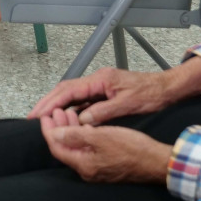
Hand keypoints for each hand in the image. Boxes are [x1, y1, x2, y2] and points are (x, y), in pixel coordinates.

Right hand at [29, 67, 174, 124]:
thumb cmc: (151, 94)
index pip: (69, 90)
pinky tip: (65, 119)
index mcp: (100, 80)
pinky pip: (82, 100)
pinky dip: (70, 109)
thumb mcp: (128, 104)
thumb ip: (103, 112)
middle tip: (33, 116)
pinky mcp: (104, 93)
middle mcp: (97, 80)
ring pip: (72, 95)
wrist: (167, 88)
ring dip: (57, 106)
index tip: (39, 114)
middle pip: (65, 90)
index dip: (52, 102)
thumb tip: (81, 120)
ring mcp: (100, 86)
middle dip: (48, 103)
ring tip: (43, 119)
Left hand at [40, 109, 170, 183]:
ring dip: (70, 129)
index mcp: (83, 164)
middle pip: (65, 147)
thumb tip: (54, 134)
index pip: (57, 147)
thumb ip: (75, 135)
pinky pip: (86, 148)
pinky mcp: (105, 163)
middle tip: (56, 111)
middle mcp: (87, 170)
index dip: (49, 131)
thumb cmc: (130, 147)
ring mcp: (96, 168)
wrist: (156, 161)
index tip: (46, 115)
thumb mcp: (100, 137)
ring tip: (68, 112)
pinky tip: (83, 122)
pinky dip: (82, 134)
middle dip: (58, 128)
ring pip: (76, 146)